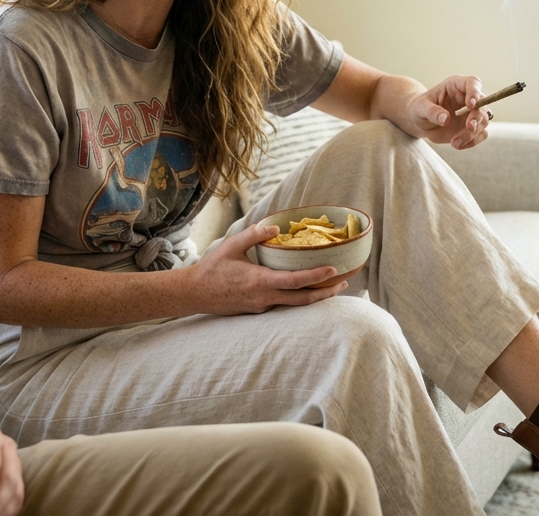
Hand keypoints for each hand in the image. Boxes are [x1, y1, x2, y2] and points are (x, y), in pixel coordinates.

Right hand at [188, 224, 349, 314]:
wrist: (194, 294)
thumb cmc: (212, 268)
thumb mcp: (232, 245)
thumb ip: (255, 234)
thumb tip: (276, 227)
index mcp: (260, 281)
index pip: (295, 281)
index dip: (316, 277)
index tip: (334, 271)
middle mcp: (264, 298)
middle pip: (302, 300)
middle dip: (325, 293)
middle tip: (344, 284)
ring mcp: (261, 307)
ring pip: (294, 305)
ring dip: (314, 297)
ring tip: (331, 287)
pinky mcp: (257, 311)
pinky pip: (282, 305)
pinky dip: (297, 298)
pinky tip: (304, 289)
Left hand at [405, 75, 490, 148]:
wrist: (420, 122)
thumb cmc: (419, 109)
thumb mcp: (420, 108)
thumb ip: (432, 111)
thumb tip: (445, 119)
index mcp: (456, 85)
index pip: (473, 82)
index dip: (475, 92)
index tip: (470, 105)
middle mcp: (468, 97)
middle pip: (483, 104)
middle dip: (477, 117)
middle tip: (468, 126)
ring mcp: (472, 113)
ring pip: (483, 121)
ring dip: (472, 133)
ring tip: (455, 143)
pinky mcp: (472, 127)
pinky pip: (481, 134)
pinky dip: (472, 142)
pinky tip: (457, 145)